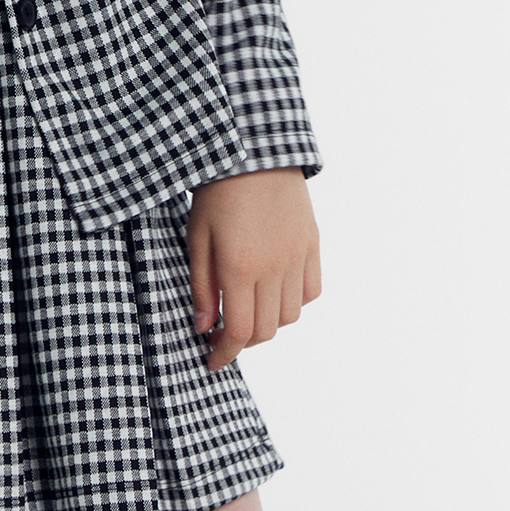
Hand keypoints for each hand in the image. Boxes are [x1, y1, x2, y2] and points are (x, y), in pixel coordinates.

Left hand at [187, 167, 321, 372]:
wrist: (253, 150)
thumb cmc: (216, 190)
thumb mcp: (196, 236)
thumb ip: (201, 285)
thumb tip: (204, 327)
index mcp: (239, 266)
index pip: (239, 332)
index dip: (224, 353)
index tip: (211, 360)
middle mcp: (274, 268)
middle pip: (266, 330)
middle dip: (243, 342)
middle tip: (223, 335)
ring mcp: (297, 257)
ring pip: (290, 316)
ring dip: (268, 324)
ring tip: (247, 310)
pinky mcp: (313, 245)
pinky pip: (310, 292)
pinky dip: (293, 303)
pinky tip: (274, 292)